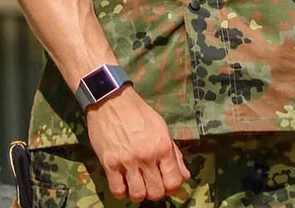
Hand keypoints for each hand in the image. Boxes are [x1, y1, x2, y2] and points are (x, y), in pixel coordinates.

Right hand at [85, 84, 191, 202]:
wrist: (111, 99)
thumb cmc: (138, 112)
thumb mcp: (161, 127)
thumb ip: (174, 153)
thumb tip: (184, 176)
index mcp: (162, 146)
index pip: (174, 182)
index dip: (171, 186)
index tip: (165, 182)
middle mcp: (147, 156)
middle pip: (156, 193)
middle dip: (155, 191)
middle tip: (150, 182)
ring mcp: (127, 161)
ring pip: (138, 195)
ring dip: (138, 193)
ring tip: (136, 183)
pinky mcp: (109, 163)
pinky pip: (118, 190)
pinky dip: (121, 191)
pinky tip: (123, 181)